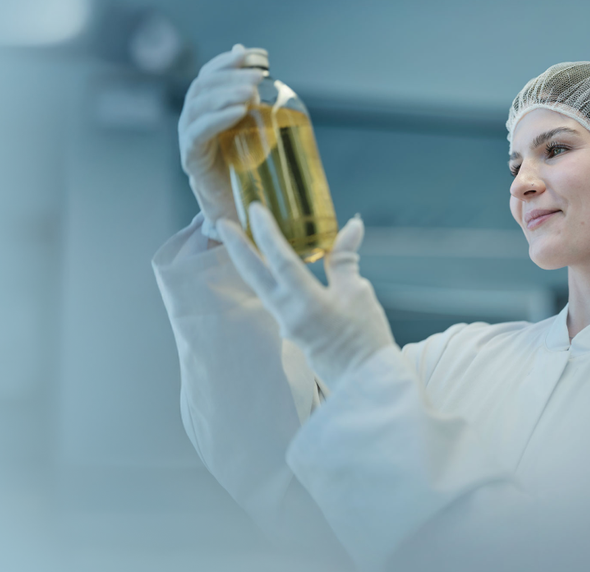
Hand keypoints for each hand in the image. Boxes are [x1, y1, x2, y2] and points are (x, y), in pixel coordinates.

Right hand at [178, 44, 264, 236]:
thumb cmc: (244, 162)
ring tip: (250, 93)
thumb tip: (254, 60)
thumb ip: (250, 95)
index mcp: (204, 108)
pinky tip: (238, 112)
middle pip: (202, 87)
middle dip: (230, 77)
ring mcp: (189, 138)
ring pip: (199, 106)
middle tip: (258, 77)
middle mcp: (192, 119)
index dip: (224, 62)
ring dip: (225, 94)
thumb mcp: (252, 124)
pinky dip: (218, 119)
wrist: (235, 203)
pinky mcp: (191, 158)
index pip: (208, 75)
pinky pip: (199, 133)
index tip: (249, 55)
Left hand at [217, 203, 396, 387]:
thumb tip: (351, 225)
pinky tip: (266, 266)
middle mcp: (288, 314)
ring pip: (260, 286)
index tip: (255, 209)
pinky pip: (271, 297)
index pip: (280, 261)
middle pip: (254, 275)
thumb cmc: (366, 338)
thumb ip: (346, 258)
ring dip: (248, 261)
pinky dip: (265, 277)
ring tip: (241, 239)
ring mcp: (286, 324)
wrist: (366, 380)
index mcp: (307, 303)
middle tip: (222, 222)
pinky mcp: (290, 331)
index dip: (267, 233)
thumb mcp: (359, 293)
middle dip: (237, 247)